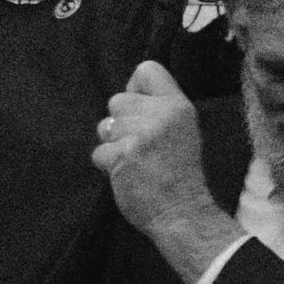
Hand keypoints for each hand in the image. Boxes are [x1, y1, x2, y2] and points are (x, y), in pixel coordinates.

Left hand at [92, 61, 236, 281]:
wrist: (184, 214)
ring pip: (105, 126)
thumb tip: (129, 97)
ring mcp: (141, 136)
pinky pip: (99, 151)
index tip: (142, 110)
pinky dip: (108, 165)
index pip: (146, 70)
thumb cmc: (181, 177)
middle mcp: (161, 115)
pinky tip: (127, 175)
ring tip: (135, 162)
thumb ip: (160, 110)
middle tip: (140, 147)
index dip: (136, 88)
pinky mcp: (123, 156)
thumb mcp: (183, 131)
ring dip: (113, 144)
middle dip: (121, 123)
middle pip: (118, 100)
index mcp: (178, 107)